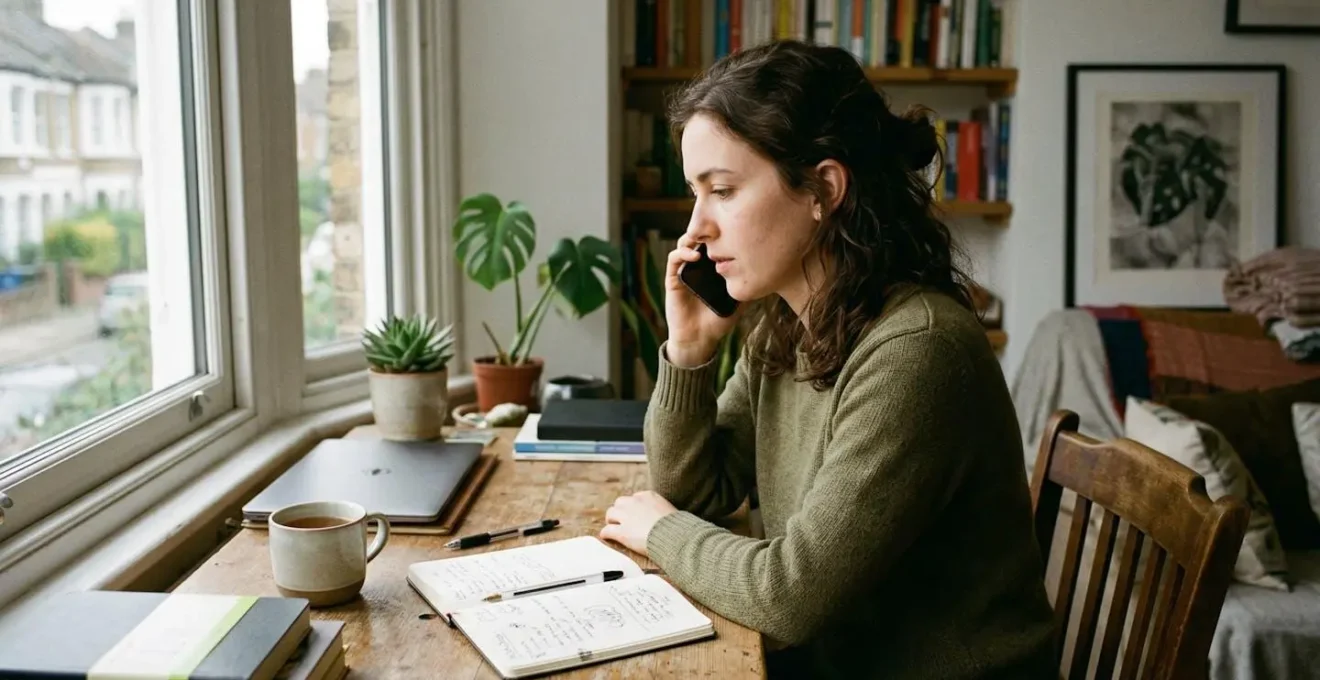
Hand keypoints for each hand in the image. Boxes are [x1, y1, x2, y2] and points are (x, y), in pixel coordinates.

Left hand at [599, 491, 678, 556]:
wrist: (674, 536)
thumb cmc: (678, 527)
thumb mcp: (671, 510)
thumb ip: (662, 510)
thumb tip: (664, 516)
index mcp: (648, 495)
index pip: (635, 498)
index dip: (634, 507)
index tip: (636, 515)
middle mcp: (635, 502)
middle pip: (620, 503)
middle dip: (620, 511)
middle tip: (622, 520)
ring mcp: (627, 516)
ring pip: (611, 513)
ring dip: (611, 520)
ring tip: (613, 527)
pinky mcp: (622, 532)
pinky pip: (607, 530)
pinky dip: (606, 534)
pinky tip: (607, 538)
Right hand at [664, 234, 740, 367]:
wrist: (699, 338)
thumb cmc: (718, 320)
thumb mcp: (739, 301)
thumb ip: (749, 287)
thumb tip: (770, 274)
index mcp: (712, 267)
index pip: (714, 242)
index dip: (721, 232)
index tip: (733, 228)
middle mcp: (697, 265)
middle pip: (700, 238)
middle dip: (707, 229)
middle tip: (718, 227)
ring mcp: (684, 270)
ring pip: (685, 243)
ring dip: (693, 237)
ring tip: (705, 240)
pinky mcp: (673, 278)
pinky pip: (674, 259)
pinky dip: (683, 253)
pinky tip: (695, 256)